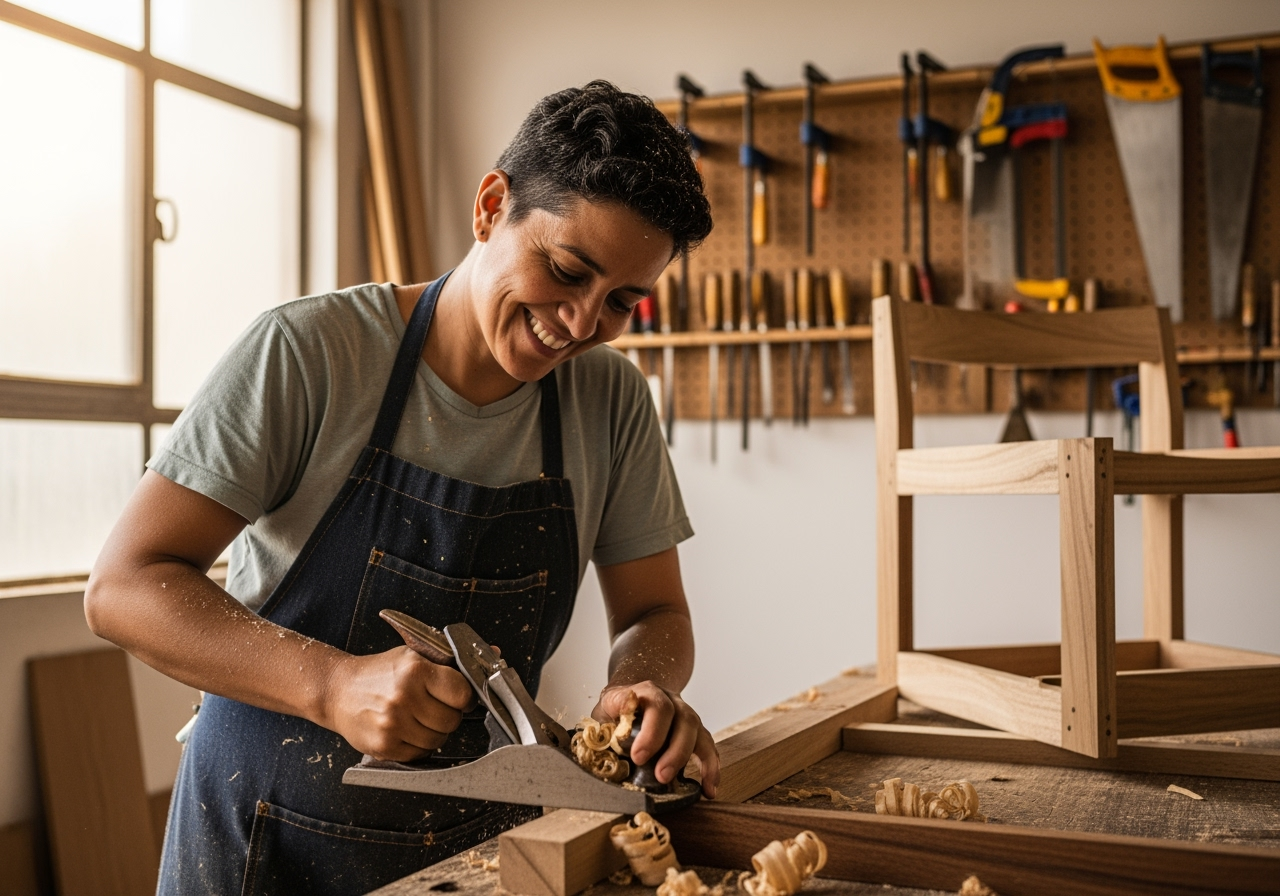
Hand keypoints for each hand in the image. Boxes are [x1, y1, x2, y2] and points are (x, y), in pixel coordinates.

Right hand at [322, 646, 474, 760]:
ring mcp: (392, 724)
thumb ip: (453, 660)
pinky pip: (419, 755)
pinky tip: (406, 730)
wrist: (338, 690)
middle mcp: (403, 697)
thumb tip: (495, 655)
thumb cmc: (379, 672)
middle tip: (433, 706)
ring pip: (438, 741)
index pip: (462, 693)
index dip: (463, 697)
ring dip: (434, 733)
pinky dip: (418, 746)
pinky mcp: (383, 747)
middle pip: (452, 720)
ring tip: (418, 717)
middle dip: (448, 715)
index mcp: (414, 670)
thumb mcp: (414, 654)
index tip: (457, 696)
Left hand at [595, 682, 719, 798]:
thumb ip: (603, 733)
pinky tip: (709, 788)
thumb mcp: (603, 714)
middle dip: (674, 750)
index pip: (655, 706)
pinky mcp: (694, 729)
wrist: (634, 693)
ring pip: (697, 729)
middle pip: (682, 718)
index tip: (638, 757)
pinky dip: (710, 767)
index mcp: (644, 693)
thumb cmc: (616, 710)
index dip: (651, 732)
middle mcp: (669, 699)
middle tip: (662, 776)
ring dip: (692, 759)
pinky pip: (707, 745)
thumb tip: (599, 761)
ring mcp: (684, 712)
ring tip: (690, 786)